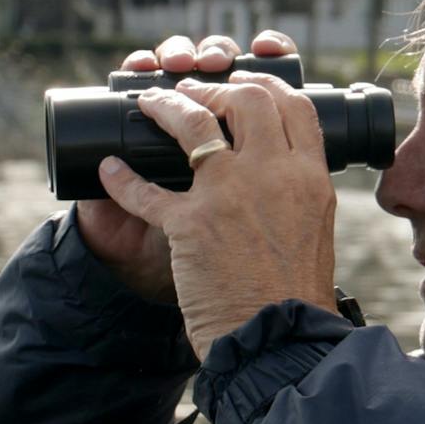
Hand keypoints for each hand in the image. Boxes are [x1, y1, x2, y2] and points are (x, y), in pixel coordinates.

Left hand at [95, 69, 337, 360]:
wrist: (277, 341)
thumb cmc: (295, 296)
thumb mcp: (315, 231)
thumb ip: (299, 195)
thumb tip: (282, 174)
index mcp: (311, 178)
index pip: (295, 106)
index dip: (266, 84)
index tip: (245, 82)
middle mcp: (274, 175)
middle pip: (247, 100)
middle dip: (216, 87)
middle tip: (196, 92)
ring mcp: (230, 195)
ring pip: (193, 124)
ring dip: (167, 105)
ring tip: (150, 102)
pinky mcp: (190, 224)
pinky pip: (145, 189)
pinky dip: (121, 177)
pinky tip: (108, 169)